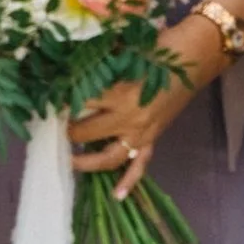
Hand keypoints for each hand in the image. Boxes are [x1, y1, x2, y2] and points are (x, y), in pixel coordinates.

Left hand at [67, 17, 227, 197]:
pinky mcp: (154, 139)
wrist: (195, 57)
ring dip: (87, 162)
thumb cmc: (160, 48)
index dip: (63, 101)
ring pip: (109, 157)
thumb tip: (73, 68)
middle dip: (69, 130)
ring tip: (69, 161)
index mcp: (120, 94)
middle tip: (55, 126)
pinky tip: (117, 195)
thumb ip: (101, 64)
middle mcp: (129, 119)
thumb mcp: (126, 52)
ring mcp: (142, 133)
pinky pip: (140, 166)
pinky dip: (129, 181)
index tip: (49, 100)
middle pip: (88, 132)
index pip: (81, 103)